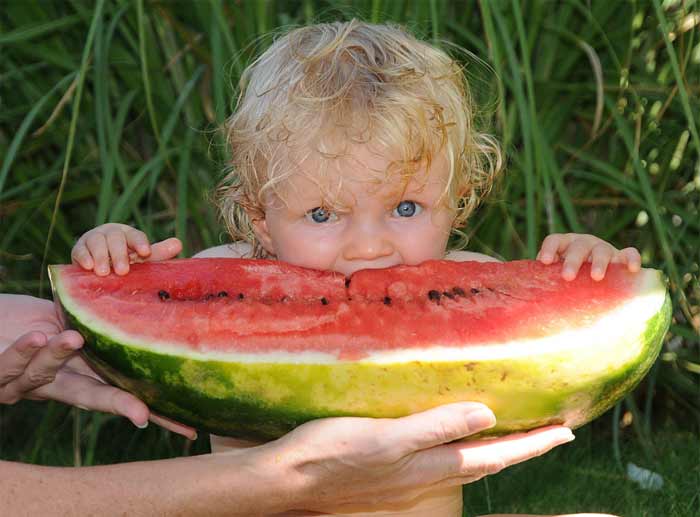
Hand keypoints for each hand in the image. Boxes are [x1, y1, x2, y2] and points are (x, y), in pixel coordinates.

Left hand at [0, 295, 195, 438]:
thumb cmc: (32, 314)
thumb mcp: (72, 311)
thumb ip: (110, 302)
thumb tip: (166, 265)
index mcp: (80, 372)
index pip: (123, 392)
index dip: (155, 412)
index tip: (187, 428)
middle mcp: (56, 384)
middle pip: (92, 398)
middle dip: (118, 406)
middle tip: (144, 414)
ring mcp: (23, 382)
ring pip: (44, 376)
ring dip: (59, 356)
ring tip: (74, 338)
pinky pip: (9, 365)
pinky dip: (23, 352)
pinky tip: (35, 337)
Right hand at [71, 223, 181, 275]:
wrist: (100, 268)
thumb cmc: (126, 261)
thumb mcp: (142, 259)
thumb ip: (158, 253)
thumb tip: (179, 243)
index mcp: (129, 234)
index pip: (136, 235)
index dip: (140, 242)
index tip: (145, 253)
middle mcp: (111, 233)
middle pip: (115, 238)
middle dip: (119, 254)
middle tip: (123, 271)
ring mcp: (93, 239)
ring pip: (96, 242)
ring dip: (100, 257)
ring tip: (104, 272)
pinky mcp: (78, 249)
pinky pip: (79, 250)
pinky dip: (83, 257)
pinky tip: (87, 267)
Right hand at [256, 403, 573, 512]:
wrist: (291, 478)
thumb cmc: (334, 454)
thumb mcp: (386, 438)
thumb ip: (435, 428)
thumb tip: (486, 416)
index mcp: (429, 466)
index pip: (494, 455)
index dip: (531, 444)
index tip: (566, 432)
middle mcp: (426, 474)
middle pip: (487, 460)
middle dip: (523, 446)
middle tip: (552, 431)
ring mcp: (408, 474)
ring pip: (465, 460)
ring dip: (496, 446)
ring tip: (515, 430)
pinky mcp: (390, 466)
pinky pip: (440, 456)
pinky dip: (461, 444)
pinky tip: (454, 432)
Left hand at [537, 233, 640, 280]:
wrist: (596, 278)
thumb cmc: (569, 280)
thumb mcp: (555, 278)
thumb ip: (543, 283)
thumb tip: (523, 303)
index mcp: (564, 245)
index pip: (554, 240)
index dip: (549, 249)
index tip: (544, 262)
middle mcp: (583, 244)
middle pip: (577, 247)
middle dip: (573, 261)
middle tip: (567, 277)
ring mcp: (604, 249)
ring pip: (602, 251)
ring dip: (598, 262)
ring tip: (596, 277)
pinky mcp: (622, 257)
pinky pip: (630, 253)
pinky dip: (632, 258)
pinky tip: (632, 269)